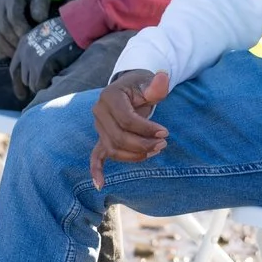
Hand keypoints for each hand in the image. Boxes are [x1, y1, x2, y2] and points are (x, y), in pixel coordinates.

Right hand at [0, 0, 52, 58]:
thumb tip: (38, 19)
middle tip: (24, 53)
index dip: (22, 31)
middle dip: (14, 42)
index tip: (31, 41)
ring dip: (4, 47)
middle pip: (2, 27)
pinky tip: (3, 55)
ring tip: (15, 56)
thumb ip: (41, 2)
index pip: (14, 17)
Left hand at [9, 15, 81, 102]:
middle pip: (24, 78)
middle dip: (33, 84)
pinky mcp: (41, 67)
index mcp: (23, 44)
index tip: (22, 95)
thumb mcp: (45, 37)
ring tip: (54, 81)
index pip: (14, 69)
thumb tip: (34, 70)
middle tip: (45, 87)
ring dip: (42, 85)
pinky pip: (41, 85)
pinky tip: (57, 80)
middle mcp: (24, 53)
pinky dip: (48, 86)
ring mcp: (32, 60)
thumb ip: (37, 51)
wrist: (76, 26)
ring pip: (32, 84)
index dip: (18, 84)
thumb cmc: (66, 32)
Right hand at [89, 69, 170, 190]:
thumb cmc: (141, 86)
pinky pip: (96, 156)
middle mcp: (99, 112)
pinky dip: (96, 170)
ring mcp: (99, 127)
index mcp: (110, 97)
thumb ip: (156, 85)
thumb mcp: (149, 83)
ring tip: (155, 151)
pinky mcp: (102, 138)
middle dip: (142, 145)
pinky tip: (100, 184)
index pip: (126, 120)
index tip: (165, 133)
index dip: (146, 129)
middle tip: (163, 144)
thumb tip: (164, 77)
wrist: (130, 88)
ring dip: (134, 155)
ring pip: (113, 149)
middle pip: (118, 137)